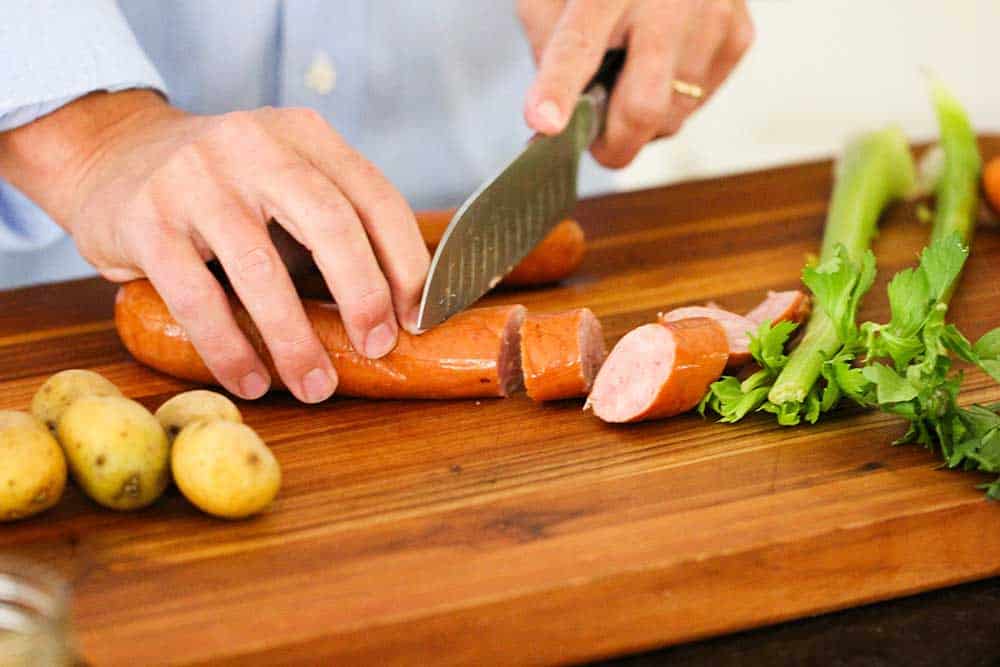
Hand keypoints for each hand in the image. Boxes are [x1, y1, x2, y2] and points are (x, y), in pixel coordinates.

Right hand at [0, 91, 429, 402]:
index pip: (375, 196)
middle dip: (363, 295)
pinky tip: (251, 381)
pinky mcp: (146, 220)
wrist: (109, 153)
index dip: (406, 262)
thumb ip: (332, 219)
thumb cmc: (219, 184)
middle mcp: (254, 144)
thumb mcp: (282, 175)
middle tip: (377, 347)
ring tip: (315, 386)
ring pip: (261, 269)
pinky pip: (196, 297)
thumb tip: (396, 308)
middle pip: (330, 223)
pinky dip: (229, 348)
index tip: (416, 317)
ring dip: (295, 340)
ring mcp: (195, 178)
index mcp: (303, 134)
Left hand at [518, 0, 754, 167]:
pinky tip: (664, 69)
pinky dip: (673, 104)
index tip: (545, 123)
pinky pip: (698, 105)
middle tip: (598, 145)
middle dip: (615, 143)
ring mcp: (709, 16)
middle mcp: (664, 0)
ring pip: (672, 116)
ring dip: (644, 123)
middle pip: (643, 105)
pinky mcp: (737, 34)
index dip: (558, 90)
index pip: (577, 46)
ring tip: (633, 81)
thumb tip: (556, 114)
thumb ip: (547, 46)